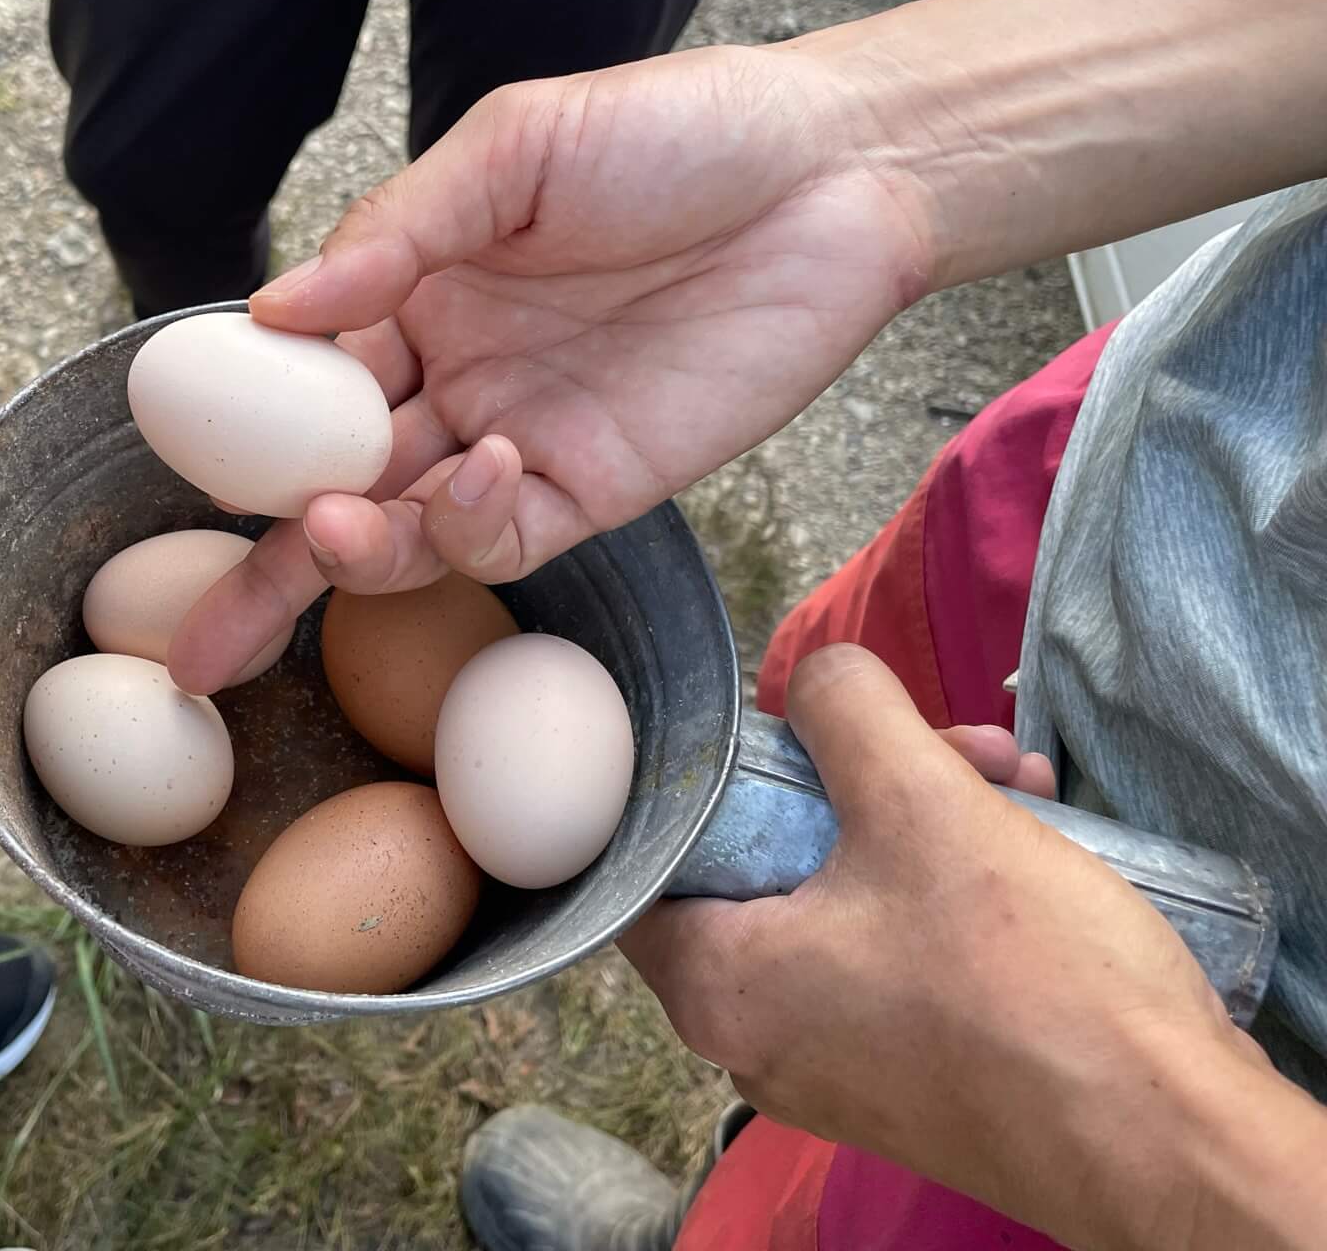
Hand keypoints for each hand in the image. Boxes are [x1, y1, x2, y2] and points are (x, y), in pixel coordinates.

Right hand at [167, 46, 931, 691]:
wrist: (836, 170)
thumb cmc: (677, 131)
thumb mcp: (516, 148)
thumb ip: (395, 232)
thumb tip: (272, 312)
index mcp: (414, 294)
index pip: (300, 383)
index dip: (239, 435)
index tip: (180, 465)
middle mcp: (451, 379)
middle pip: (331, 490)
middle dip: (264, 568)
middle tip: (199, 645)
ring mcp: (518, 441)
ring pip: (407, 533)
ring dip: (356, 550)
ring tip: (333, 525)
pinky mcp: (597, 488)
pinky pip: (503, 540)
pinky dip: (467, 526)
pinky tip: (478, 470)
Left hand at [622, 645, 1326, 1250]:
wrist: (1166, 1142)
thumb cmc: (1025, 980)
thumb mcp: (922, 803)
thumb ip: (845, 712)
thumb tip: (819, 676)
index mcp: (715, 986)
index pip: (652, 856)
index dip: (712, 775)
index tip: (785, 733)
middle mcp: (752, 1039)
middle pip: (767, 863)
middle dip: (859, 778)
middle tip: (948, 739)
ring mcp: (833, 1065)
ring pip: (846, 898)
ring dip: (922, 818)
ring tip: (1016, 776)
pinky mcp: (910, 1077)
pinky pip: (896, 953)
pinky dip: (945, 887)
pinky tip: (1030, 831)